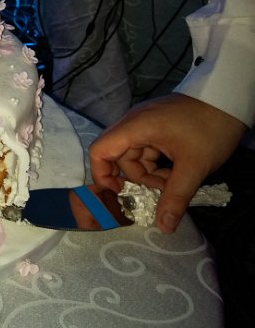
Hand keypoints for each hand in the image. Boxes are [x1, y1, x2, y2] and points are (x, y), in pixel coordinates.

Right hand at [89, 94, 246, 233]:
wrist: (228, 99)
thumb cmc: (209, 129)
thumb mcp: (194, 167)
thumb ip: (175, 197)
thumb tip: (163, 227)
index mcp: (134, 127)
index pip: (100, 151)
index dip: (102, 176)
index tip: (119, 195)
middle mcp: (132, 123)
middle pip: (118, 157)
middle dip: (135, 180)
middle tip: (157, 196)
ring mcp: (143, 123)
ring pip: (134, 156)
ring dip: (148, 174)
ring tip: (173, 185)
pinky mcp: (154, 125)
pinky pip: (145, 149)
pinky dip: (155, 165)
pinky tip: (175, 173)